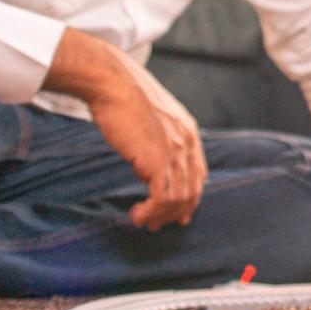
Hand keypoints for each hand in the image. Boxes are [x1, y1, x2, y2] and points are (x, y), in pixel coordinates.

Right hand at [48, 29, 206, 229]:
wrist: (112, 84)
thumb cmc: (122, 98)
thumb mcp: (151, 117)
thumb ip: (159, 138)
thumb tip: (149, 161)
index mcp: (187, 131)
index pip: (198, 174)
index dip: (190, 197)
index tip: (179, 213)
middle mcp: (187, 142)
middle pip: (192, 190)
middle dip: (176, 213)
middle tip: (157, 224)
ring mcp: (174, 152)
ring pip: (178, 198)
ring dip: (160, 216)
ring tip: (143, 220)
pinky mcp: (158, 161)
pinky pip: (163, 198)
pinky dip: (152, 212)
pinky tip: (137, 214)